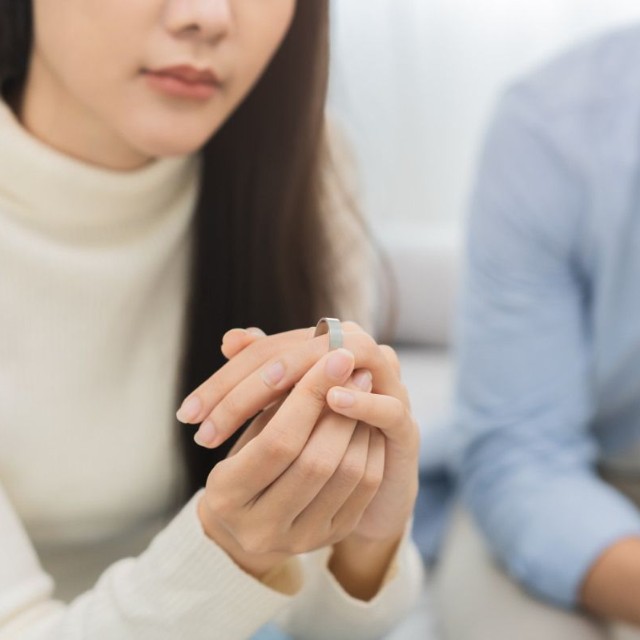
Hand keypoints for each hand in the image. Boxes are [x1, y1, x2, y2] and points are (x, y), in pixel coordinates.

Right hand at [195, 347, 386, 578]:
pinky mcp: (330, 538)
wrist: (248, 525)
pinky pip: (364, 491)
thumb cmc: (242, 462)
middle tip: (358, 372)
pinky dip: (371, 448)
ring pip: (346, 475)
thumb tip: (251, 333)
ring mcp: (299, 539)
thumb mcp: (236, 429)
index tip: (336, 357)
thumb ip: (250, 386)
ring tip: (366, 391)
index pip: (278, 440)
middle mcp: (260, 527)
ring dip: (360, 425)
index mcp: (225, 495)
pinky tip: (370, 421)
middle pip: (315, 461)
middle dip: (341, 409)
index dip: (310, 396)